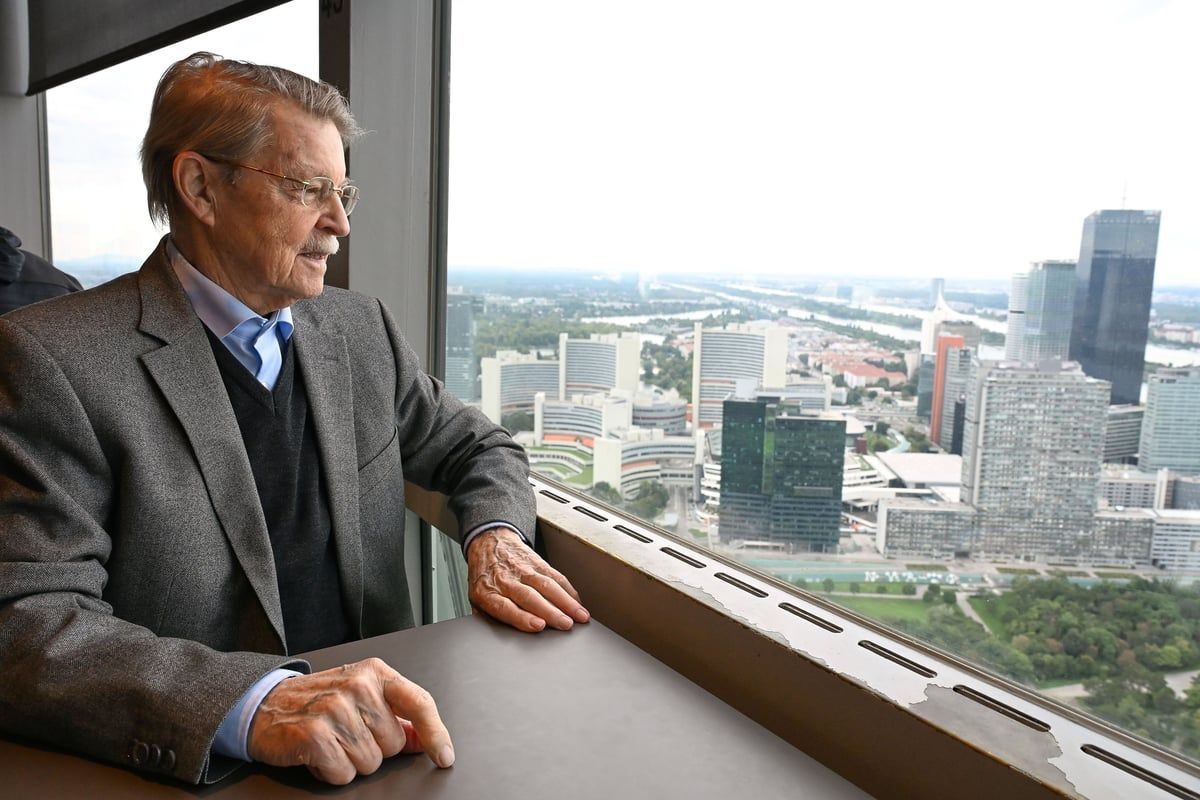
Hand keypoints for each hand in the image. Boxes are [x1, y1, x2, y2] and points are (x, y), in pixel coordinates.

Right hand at [247, 658, 453, 784]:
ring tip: (331, 742)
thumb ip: (397, 716)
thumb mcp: (360, 697)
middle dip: (374, 748)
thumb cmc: (316, 701)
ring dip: (350, 761)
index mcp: (375, 673)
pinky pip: (344, 773)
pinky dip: (331, 772)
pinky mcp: (315, 734)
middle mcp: (358, 686)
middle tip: (347, 734)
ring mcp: (335, 708)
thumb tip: (425, 739)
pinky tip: (318, 754)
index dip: (436, 733)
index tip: (445, 756)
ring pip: (370, 762)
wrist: (264, 705)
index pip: (419, 702)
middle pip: (394, 743)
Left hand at [467, 527, 589, 632]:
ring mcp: (523, 570)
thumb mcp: (475, 597)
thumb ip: (487, 617)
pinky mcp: (537, 563)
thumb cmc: (484, 576)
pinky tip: (577, 601)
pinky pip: (555, 576)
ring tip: (580, 616)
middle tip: (566, 625)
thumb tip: (500, 636)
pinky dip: (568, 590)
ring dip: (566, 602)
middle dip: (551, 612)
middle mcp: (506, 581)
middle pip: (530, 597)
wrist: (488, 542)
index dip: (522, 617)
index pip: (505, 607)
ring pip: (547, 586)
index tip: (539, 626)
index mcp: (487, 593)